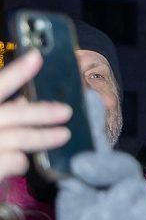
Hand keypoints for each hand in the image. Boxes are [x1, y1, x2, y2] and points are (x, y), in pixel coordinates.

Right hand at [0, 52, 72, 179]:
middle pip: (11, 115)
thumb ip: (2, 111)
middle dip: (40, 112)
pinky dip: (19, 160)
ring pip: (18, 139)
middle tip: (66, 111)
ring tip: (63, 134)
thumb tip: (23, 102)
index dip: (16, 73)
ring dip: (43, 136)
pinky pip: (12, 161)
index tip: (37, 57)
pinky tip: (22, 160)